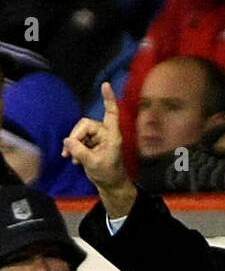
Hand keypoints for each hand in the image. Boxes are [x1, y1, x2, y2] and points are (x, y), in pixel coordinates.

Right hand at [62, 82, 136, 218]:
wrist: (110, 185)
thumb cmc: (108, 174)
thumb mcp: (93, 163)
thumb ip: (80, 151)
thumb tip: (67, 141)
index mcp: (111, 135)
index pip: (111, 113)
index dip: (109, 99)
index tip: (106, 85)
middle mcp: (105, 133)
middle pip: (85, 125)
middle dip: (75, 137)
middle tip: (70, 152)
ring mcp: (97, 138)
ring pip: (79, 133)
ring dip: (73, 144)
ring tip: (70, 158)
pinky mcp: (91, 143)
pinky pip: (78, 140)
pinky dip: (73, 148)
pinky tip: (72, 159)